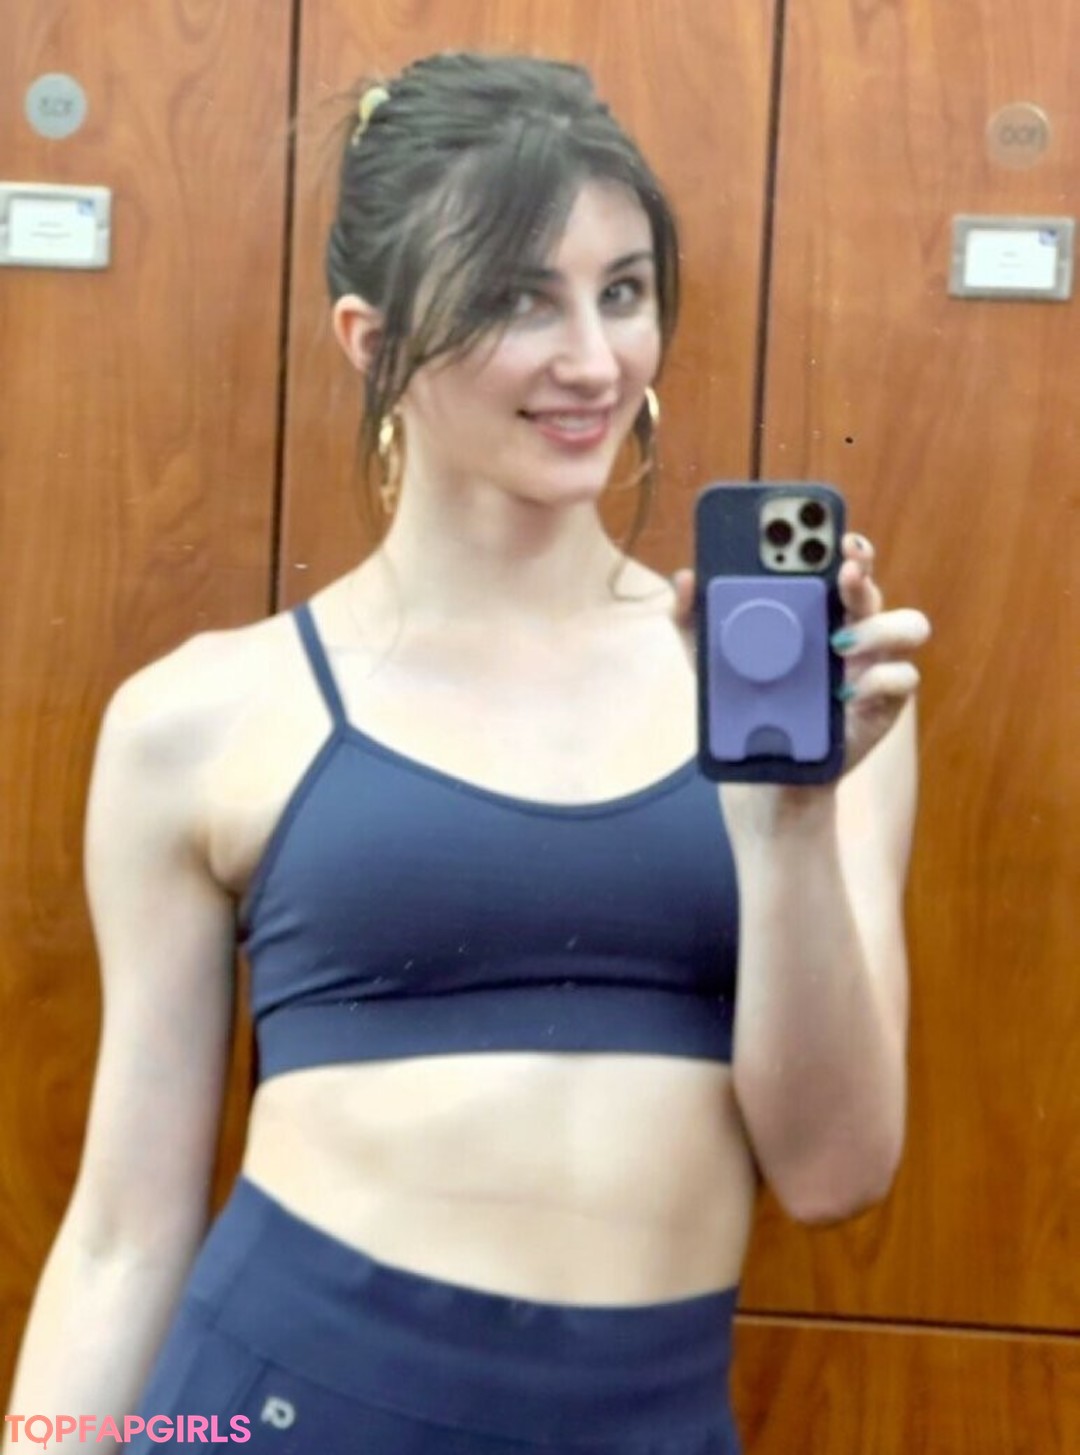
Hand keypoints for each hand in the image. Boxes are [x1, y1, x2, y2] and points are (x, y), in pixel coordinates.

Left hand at [669, 534, 930, 779]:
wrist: (766, 770)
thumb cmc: (747, 703)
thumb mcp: (710, 661)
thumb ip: (693, 619)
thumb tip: (683, 579)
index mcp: (817, 611)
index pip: (838, 566)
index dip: (847, 547)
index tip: (838, 536)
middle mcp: (853, 629)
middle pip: (872, 589)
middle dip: (862, 574)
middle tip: (844, 574)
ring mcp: (874, 664)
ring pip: (908, 625)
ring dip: (878, 627)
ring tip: (839, 643)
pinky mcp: (884, 703)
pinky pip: (901, 679)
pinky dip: (878, 680)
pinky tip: (847, 691)